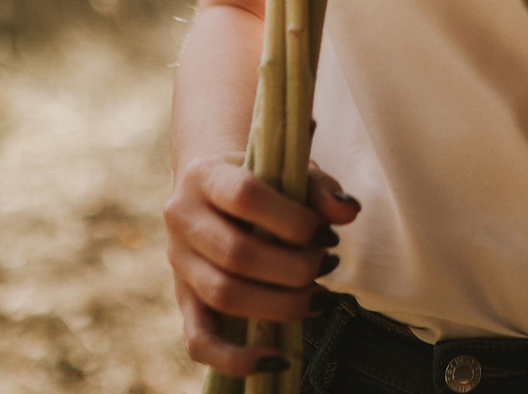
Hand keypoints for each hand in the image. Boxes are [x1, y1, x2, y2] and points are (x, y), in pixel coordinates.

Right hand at [165, 155, 360, 374]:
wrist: (214, 186)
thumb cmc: (261, 179)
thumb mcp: (289, 169)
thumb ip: (319, 188)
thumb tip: (347, 212)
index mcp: (205, 175)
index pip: (245, 195)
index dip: (292, 219)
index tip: (326, 233)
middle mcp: (182, 219)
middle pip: (236, 254)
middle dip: (294, 268)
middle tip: (327, 263)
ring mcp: (180, 263)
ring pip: (223, 295)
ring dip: (281, 305)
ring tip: (320, 298)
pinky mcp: (184, 300)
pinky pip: (199, 341)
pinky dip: (237, 357)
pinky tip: (277, 357)